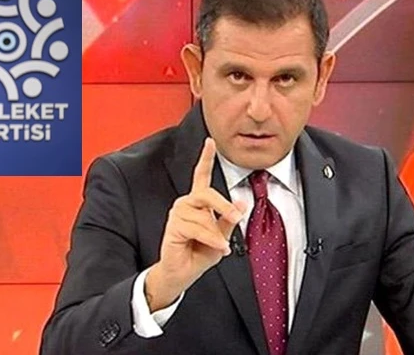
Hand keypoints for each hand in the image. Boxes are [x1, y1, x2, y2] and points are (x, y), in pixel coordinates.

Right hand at [145, 137, 246, 311]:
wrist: (182, 273)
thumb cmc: (200, 252)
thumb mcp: (221, 236)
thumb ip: (228, 220)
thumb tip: (240, 202)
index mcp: (197, 202)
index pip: (201, 176)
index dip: (205, 158)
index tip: (210, 141)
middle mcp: (186, 204)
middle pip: (206, 194)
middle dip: (224, 205)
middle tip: (237, 215)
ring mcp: (178, 214)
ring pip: (205, 216)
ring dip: (216, 234)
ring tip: (221, 246)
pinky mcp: (174, 227)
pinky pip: (198, 229)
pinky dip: (211, 240)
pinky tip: (218, 249)